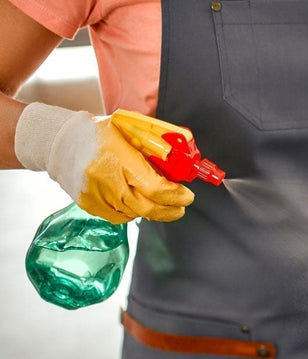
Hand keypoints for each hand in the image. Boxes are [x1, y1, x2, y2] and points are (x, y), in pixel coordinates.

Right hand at [14, 103, 193, 223]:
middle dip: (170, 210)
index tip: (187, 195)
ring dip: (153, 211)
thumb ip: (154, 145)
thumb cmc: (95, 133)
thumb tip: (180, 160)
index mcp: (119, 158)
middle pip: (148, 207)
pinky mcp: (89, 204)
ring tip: (162, 204)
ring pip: (135, 214)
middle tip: (181, 207)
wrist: (58, 141)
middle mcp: (106, 180)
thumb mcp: (127, 130)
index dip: (175, 196)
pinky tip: (137, 203)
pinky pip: (119, 217)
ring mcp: (96, 195)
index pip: (155, 188)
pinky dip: (133, 212)